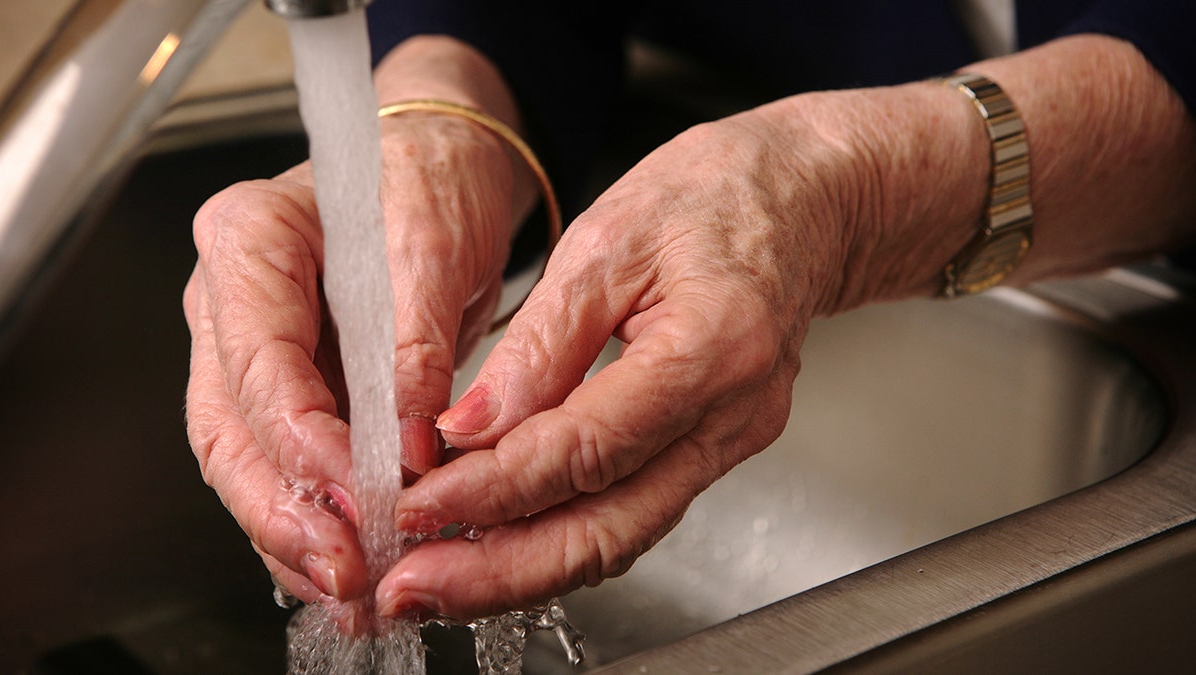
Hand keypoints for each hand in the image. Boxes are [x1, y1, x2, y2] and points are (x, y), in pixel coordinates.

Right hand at [183, 111, 518, 604]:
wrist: (445, 166)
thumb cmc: (430, 178)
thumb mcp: (433, 244)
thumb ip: (415, 342)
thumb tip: (411, 442)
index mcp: (248, 240)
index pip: (256, 357)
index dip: (300, 438)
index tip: (353, 493)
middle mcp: (235, 303)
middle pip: (232, 426)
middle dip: (285, 510)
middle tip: (345, 568)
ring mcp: (256, 350)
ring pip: (250, 460)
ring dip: (296, 533)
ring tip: (349, 590)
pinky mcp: (295, 388)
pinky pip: (289, 465)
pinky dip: (316, 520)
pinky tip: (347, 565)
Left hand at [373, 100, 867, 619]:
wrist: (807, 199)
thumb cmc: (717, 196)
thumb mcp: (609, 239)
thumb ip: (540, 343)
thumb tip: (470, 428)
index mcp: (714, 347)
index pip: (587, 449)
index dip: (494, 488)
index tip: (418, 505)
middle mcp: (733, 415)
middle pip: (610, 528)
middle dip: (502, 571)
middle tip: (414, 587)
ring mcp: (731, 440)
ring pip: (622, 536)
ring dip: (525, 570)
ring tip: (440, 579)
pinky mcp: (714, 448)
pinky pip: (633, 510)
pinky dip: (562, 536)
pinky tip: (502, 542)